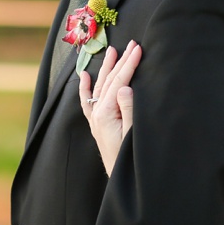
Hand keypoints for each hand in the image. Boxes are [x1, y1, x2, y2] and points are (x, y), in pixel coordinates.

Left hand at [78, 40, 141, 175]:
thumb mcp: (133, 134)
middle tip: (131, 44)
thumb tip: (124, 88)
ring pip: (100, 87)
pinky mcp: (97, 125)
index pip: (119, 82)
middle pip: (109, 81)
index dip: (129, 64)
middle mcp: (97, 114)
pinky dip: (86, 88)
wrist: (121, 180)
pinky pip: (88, 102)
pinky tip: (85, 77)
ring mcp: (95, 120)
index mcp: (105, 114)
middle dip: (121, 61)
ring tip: (112, 51)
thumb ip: (128, 110)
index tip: (138, 49)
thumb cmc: (130, 158)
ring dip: (106, 68)